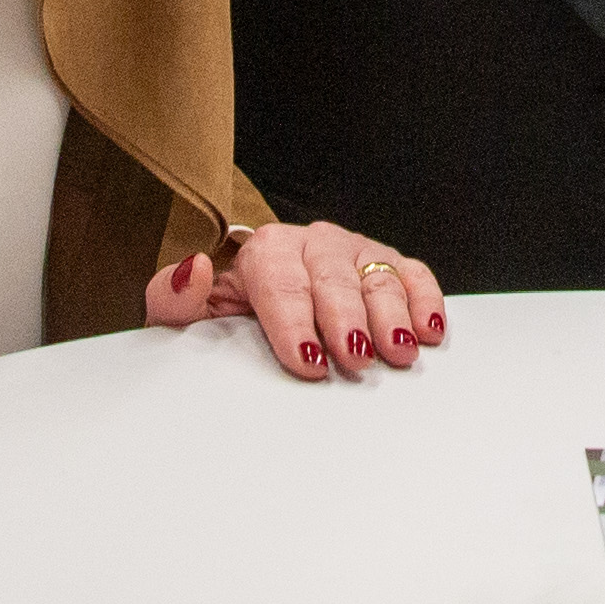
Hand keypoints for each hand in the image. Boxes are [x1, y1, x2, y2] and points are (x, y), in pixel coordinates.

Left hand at [143, 220, 445, 380]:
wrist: (256, 300)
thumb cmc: (227, 315)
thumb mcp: (191, 314)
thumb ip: (174, 298)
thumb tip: (192, 270)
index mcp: (265, 251)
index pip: (280, 283)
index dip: (294, 322)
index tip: (307, 359)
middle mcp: (312, 243)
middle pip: (333, 281)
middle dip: (346, 322)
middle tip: (355, 360)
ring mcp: (354, 252)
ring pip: (377, 277)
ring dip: (392, 316)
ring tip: (399, 351)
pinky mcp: (386, 263)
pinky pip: (412, 274)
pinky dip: (425, 299)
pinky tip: (430, 329)